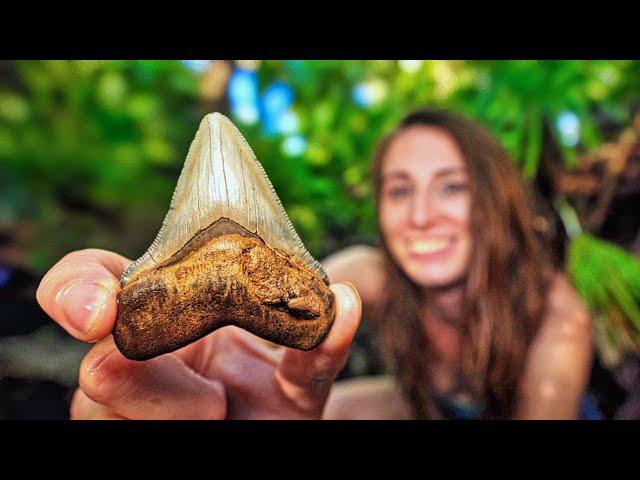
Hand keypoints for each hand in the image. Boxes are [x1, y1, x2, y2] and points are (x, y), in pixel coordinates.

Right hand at [36, 249, 361, 418]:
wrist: (270, 434)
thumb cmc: (278, 398)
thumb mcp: (299, 371)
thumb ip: (316, 344)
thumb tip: (345, 301)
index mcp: (163, 312)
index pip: (89, 282)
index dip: (77, 289)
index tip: (100, 312)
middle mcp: (132, 356)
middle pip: (97, 360)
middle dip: (155, 381)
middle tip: (214, 400)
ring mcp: (122, 406)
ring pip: (102, 407)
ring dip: (176, 413)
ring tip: (220, 412)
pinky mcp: (131, 432)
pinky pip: (131, 432)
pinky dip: (177, 424)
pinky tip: (220, 418)